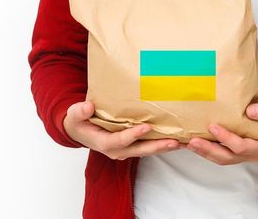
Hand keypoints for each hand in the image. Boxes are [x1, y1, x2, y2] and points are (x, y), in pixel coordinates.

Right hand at [63, 100, 181, 159]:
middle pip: (140, 150)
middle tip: (174, 142)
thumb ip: (80, 112)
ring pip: (148, 150)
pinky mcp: (133, 146)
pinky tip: (177, 139)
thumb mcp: (75, 115)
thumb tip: (88, 107)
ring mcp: (127, 149)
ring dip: (164, 147)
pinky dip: (163, 143)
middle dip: (157, 146)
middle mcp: (117, 150)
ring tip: (182, 143)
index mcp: (103, 143)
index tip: (146, 127)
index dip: (132, 135)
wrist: (82, 131)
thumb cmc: (79, 122)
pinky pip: (149, 146)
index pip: (119, 141)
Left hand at [186, 97, 257, 164]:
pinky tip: (196, 143)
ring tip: (189, 144)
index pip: (242, 146)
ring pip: (222, 158)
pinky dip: (208, 150)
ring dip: (205, 152)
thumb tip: (251, 111)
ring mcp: (245, 154)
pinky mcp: (238, 151)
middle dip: (208, 150)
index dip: (226, 138)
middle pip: (227, 157)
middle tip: (192, 141)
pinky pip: (221, 154)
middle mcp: (253, 154)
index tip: (213, 127)